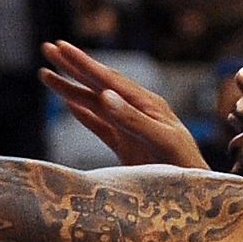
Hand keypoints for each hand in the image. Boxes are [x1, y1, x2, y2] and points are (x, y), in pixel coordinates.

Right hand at [39, 41, 207, 169]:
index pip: (109, 79)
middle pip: (98, 84)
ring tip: (46, 73)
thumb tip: (104, 95)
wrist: (196, 195)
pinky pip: (99, 126)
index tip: (61, 47)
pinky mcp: (126, 146)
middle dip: (72, 66)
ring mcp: (130, 128)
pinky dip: (82, 114)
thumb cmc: (184, 168)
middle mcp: (137, 110)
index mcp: (147, 104)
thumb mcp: (161, 141)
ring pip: (94, 103)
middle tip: (47, 47)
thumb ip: (132, 119)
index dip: (83, 63)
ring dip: (70, 88)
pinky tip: (68, 104)